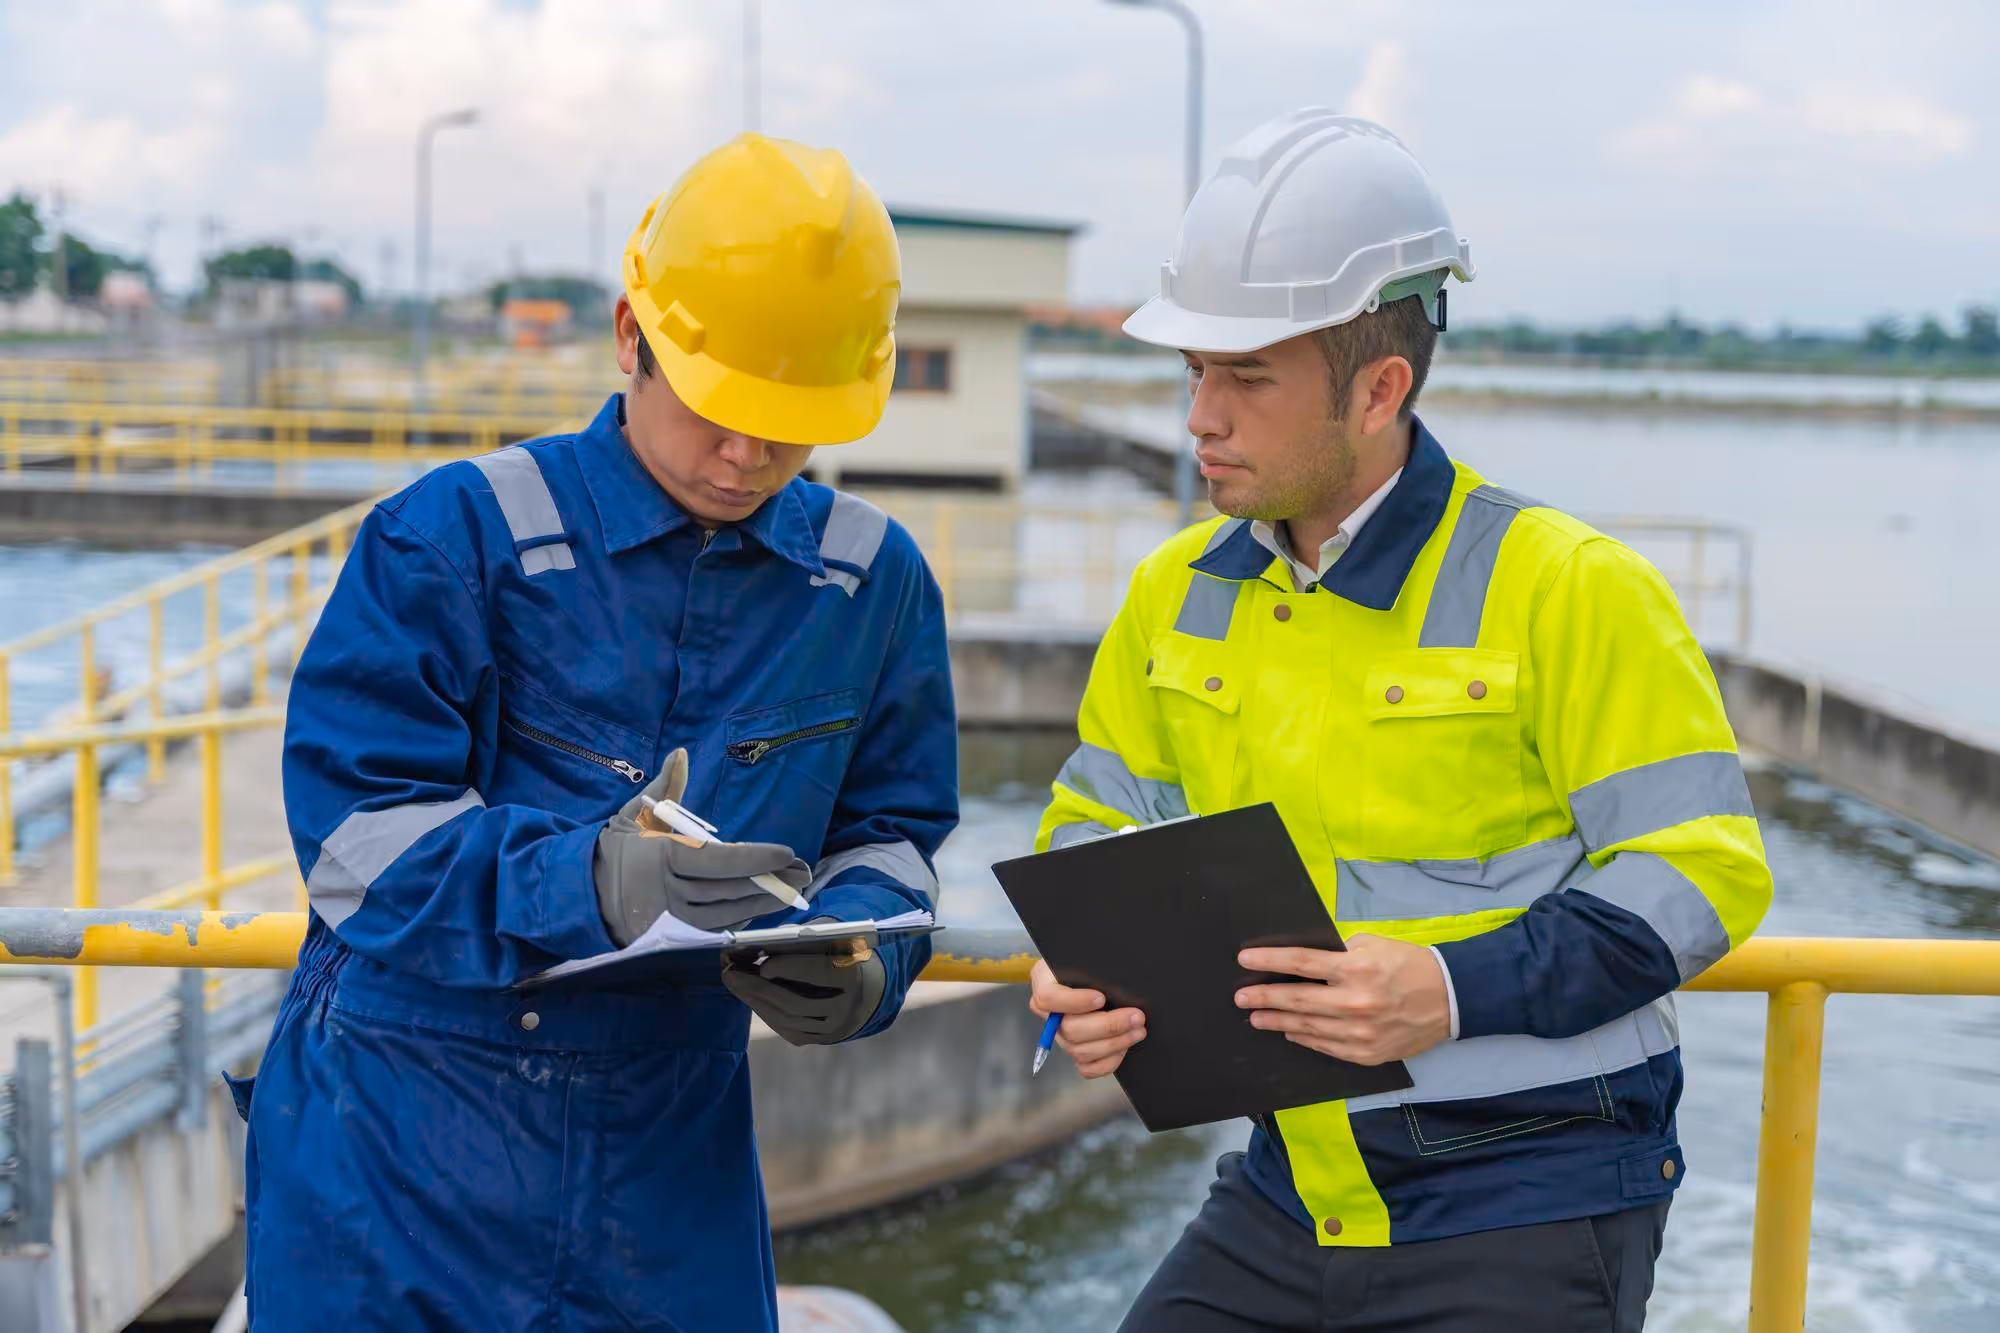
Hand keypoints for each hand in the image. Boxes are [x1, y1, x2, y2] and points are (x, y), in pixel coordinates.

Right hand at [592, 748, 811, 943]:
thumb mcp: (636, 812)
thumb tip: (681, 754)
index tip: (786, 853)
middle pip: (726, 890)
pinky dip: (737, 919)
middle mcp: (666, 891)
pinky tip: (760, 908)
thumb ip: (666, 787)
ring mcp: (667, 918)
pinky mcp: (668, 935)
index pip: (716, 861)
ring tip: (790, 892)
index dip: (754, 858)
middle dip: (768, 882)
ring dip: (760, 905)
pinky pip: (710, 930)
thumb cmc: (617, 848)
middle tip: (803, 873)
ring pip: (723, 915)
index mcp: (661, 857)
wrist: (581, 891)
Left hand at [722, 927, 885, 1045]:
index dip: (790, 968)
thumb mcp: (828, 938)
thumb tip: (762, 943)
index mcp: (853, 974)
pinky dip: (766, 1014)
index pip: (820, 972)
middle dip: (759, 988)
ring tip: (734, 983)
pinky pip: (789, 1030)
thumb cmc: (840, 953)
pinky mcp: (823, 1038)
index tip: (764, 964)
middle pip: (797, 1002)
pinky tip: (750, 998)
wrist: (866, 988)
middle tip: (731, 974)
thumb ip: (801, 938)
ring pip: (789, 1020)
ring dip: (756, 1001)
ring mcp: (835, 1027)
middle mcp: (847, 1006)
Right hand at [1028, 958, 1145, 1078]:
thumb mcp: (1089, 954)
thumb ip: (1093, 963)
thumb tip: (1116, 972)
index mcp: (1044, 982)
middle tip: (1136, 1016)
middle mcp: (1049, 1013)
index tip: (1101, 998)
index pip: (1048, 998)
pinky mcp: (1076, 1051)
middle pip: (1070, 1029)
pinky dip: (1108, 1061)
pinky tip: (1125, 1046)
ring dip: (1115, 1043)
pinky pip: (1087, 1068)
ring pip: (1080, 1051)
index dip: (1075, 1002)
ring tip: (1138, 1029)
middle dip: (1108, 1025)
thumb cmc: (1094, 960)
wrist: (1099, 973)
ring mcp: (1061, 1036)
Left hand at [1235, 934, 1450, 1065]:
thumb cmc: (1409, 965)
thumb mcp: (1374, 945)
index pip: (1301, 963)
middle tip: (1241, 998)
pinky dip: (1305, 1039)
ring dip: (1277, 1022)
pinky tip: (1290, 1032)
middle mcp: (1355, 1002)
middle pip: (1296, 1000)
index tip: (1244, 960)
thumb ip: (1339, 952)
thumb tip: (1305, 962)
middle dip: (1264, 998)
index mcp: (1356, 968)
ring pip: (1307, 1027)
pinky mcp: (1367, 1054)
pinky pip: (1326, 1047)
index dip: (1269, 961)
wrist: (1450, 998)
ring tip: (1256, 1017)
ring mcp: (1360, 1032)